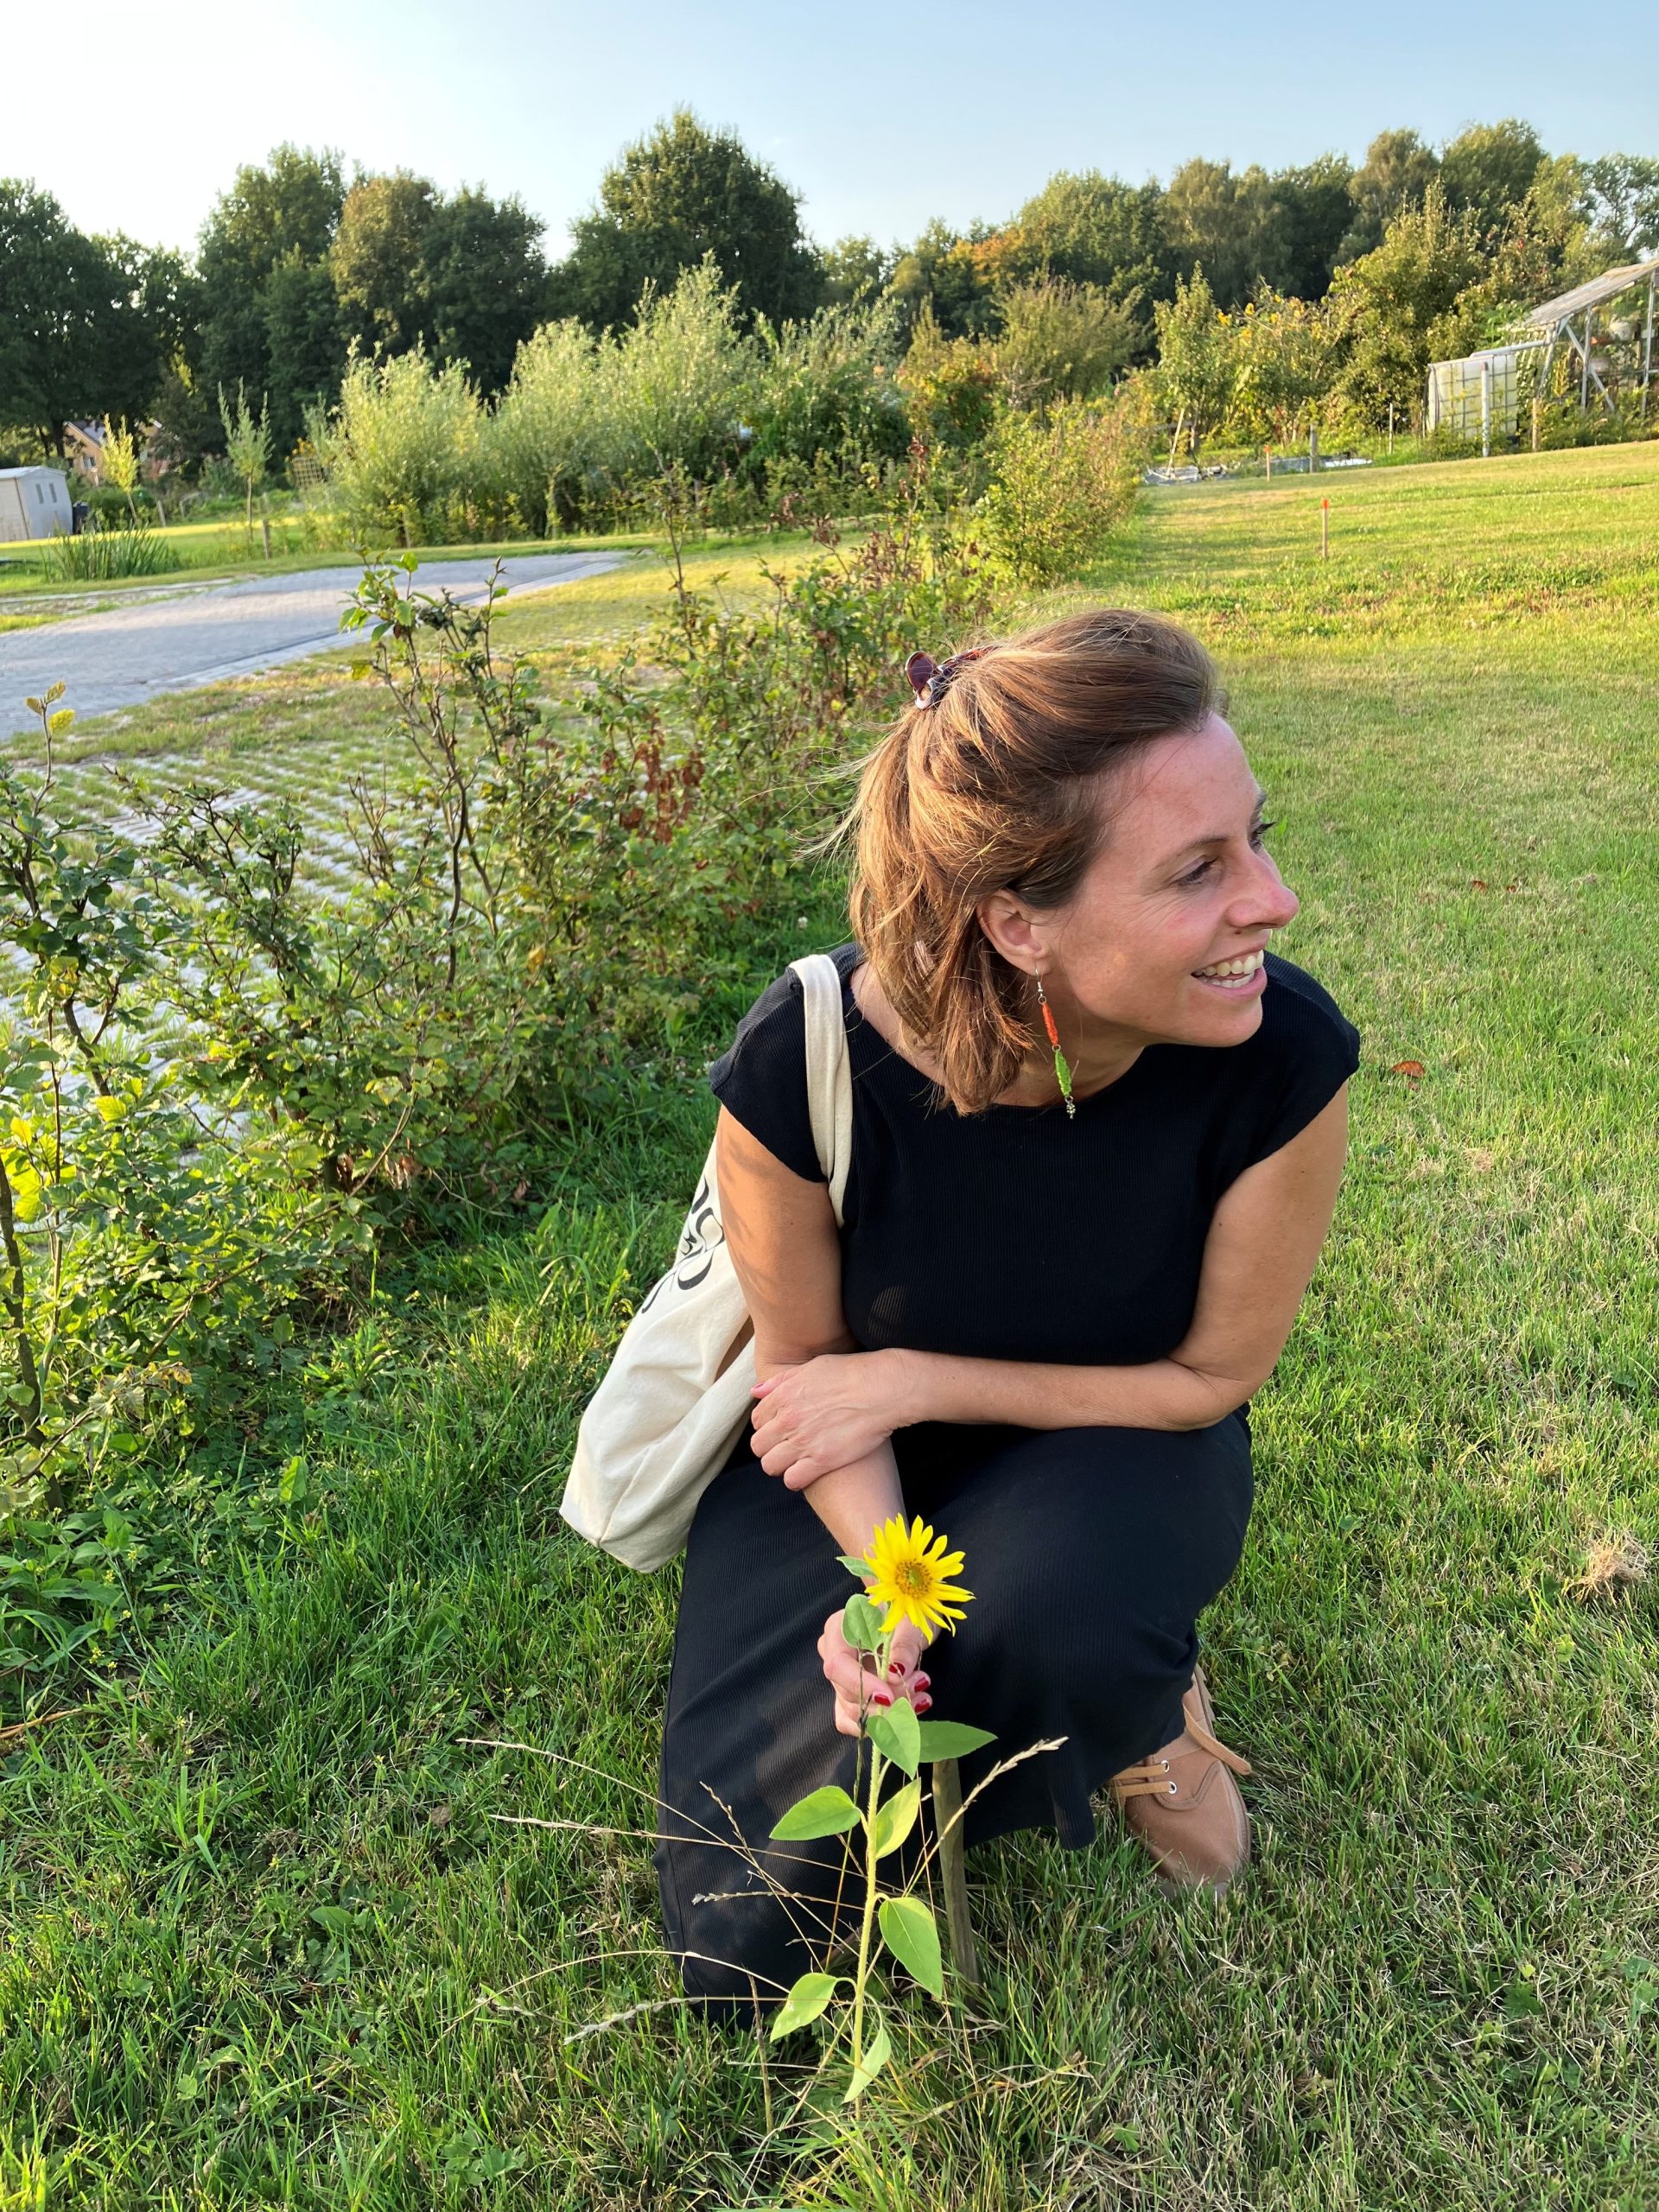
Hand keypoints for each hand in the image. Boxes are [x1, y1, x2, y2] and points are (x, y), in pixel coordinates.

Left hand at [751, 1351, 917, 1488]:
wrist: (883, 1389)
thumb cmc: (852, 1373)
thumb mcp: (812, 1367)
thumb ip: (781, 1381)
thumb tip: (756, 1391)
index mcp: (784, 1396)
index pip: (757, 1421)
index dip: (767, 1427)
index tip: (781, 1430)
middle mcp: (788, 1419)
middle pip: (759, 1446)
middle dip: (770, 1448)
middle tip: (786, 1448)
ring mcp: (803, 1441)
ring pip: (770, 1465)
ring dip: (780, 1465)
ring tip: (795, 1462)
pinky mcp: (821, 1461)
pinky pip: (792, 1480)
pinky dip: (796, 1479)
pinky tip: (808, 1472)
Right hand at [816, 1607, 933, 1739]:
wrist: (913, 1618)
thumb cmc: (909, 1611)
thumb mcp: (911, 1621)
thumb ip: (903, 1644)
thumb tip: (895, 1671)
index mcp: (839, 1629)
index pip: (837, 1665)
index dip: (861, 1684)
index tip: (889, 1696)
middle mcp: (834, 1656)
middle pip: (848, 1693)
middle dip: (887, 1698)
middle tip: (919, 1685)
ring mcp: (842, 1680)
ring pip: (855, 1712)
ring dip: (890, 1712)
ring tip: (921, 1696)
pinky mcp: (853, 1698)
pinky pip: (858, 1723)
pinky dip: (884, 1724)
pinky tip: (910, 1711)